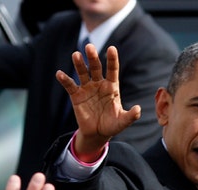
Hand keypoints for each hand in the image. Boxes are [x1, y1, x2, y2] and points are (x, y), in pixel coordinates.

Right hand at [55, 44, 140, 160]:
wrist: (97, 133)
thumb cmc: (112, 125)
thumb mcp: (122, 121)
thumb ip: (131, 115)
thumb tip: (138, 109)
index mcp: (112, 86)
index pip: (112, 70)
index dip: (112, 59)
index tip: (112, 48)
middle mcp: (99, 84)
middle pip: (96, 67)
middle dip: (93, 57)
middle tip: (90, 47)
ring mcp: (87, 88)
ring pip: (83, 73)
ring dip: (79, 64)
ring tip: (76, 55)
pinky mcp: (76, 96)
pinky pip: (70, 86)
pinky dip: (65, 80)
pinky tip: (59, 74)